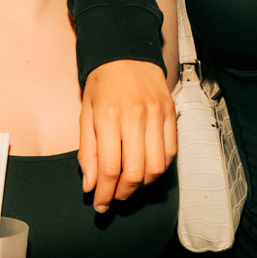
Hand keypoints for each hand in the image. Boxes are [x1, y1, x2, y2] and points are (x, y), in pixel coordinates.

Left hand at [79, 60, 177, 211]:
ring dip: (143, 184)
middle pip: (136, 172)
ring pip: (156, 166)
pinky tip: (146, 169)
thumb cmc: (102, 84)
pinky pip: (170, 152)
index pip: (110, 167)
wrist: (126, 53)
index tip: (100, 205)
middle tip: (114, 197)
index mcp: (108, 116)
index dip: (105, 193)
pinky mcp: (171, 114)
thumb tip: (90, 185)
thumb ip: (88, 152)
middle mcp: (135, 116)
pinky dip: (159, 168)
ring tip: (129, 184)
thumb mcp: (85, 115)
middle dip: (123, 193)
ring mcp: (157, 115)